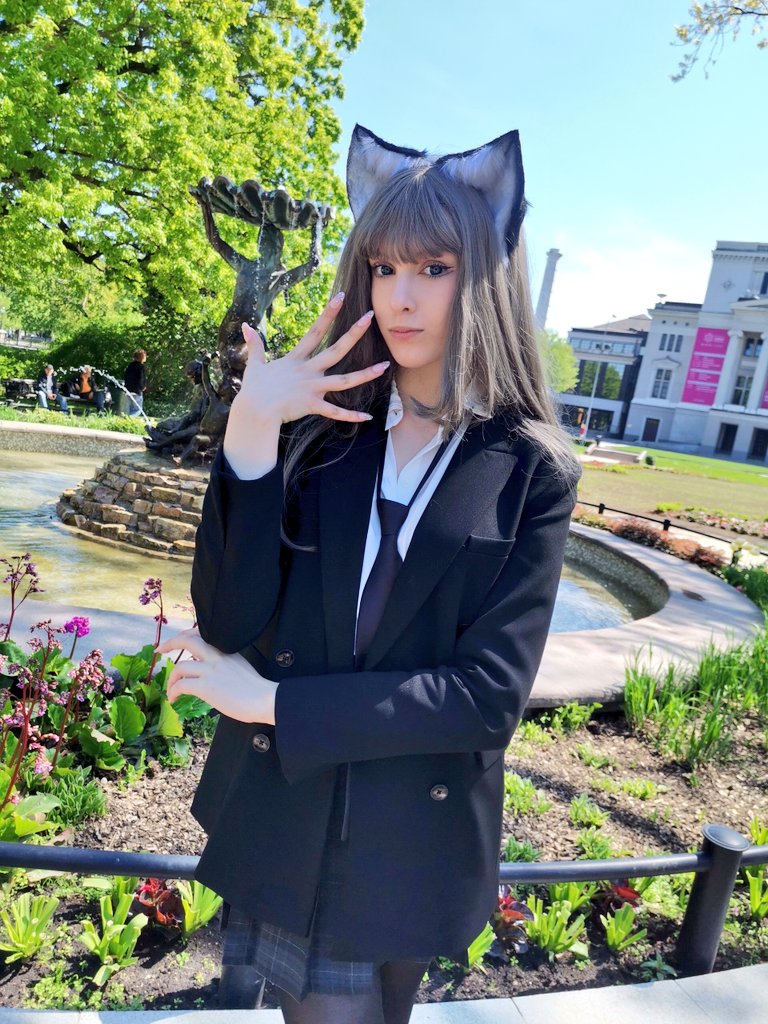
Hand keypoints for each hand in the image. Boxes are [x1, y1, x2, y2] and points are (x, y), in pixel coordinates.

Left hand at [156, 628, 277, 724]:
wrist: (264, 699)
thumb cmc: (256, 688)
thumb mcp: (240, 666)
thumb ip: (224, 664)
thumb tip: (210, 671)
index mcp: (226, 650)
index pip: (202, 634)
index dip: (186, 635)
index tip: (178, 640)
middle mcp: (217, 656)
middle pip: (188, 640)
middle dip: (171, 643)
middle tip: (161, 650)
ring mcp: (211, 670)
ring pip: (180, 666)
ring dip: (171, 678)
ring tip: (171, 689)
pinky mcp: (206, 686)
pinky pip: (181, 685)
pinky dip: (173, 691)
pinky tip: (174, 698)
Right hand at [235, 293, 388, 425]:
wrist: (254, 410)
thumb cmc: (254, 389)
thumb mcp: (254, 364)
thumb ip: (255, 345)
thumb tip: (245, 327)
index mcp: (296, 359)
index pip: (315, 331)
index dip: (329, 313)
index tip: (342, 297)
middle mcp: (308, 370)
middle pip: (336, 349)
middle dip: (354, 333)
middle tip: (370, 316)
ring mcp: (311, 388)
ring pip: (344, 381)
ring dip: (365, 374)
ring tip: (384, 366)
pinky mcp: (311, 405)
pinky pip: (335, 412)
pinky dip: (350, 415)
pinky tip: (367, 416)